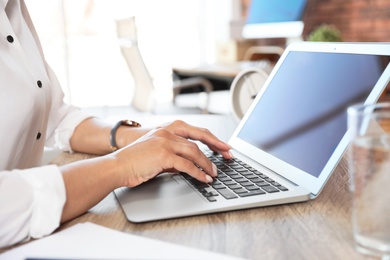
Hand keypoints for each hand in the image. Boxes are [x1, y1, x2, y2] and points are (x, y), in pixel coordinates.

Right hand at [111, 120, 231, 186]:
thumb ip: (173, 155)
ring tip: (214, 173)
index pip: (195, 131)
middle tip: (229, 154)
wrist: (117, 166)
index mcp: (166, 129)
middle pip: (199, 138)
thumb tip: (189, 164)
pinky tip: (204, 178)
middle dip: (216, 146)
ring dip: (207, 164)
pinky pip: (186, 165)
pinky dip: (198, 173)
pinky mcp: (163, 155)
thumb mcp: (156, 153)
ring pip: (194, 152)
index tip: (223, 145)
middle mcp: (167, 132)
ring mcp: (165, 142)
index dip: (212, 138)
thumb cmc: (135, 161)